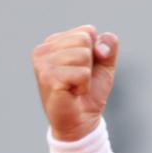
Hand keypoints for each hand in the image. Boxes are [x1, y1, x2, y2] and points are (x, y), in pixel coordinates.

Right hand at [31, 24, 118, 140]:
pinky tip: (72, 93)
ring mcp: (43, 63)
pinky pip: (82, 73)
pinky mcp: (48, 78)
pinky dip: (84, 86)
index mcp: (54, 42)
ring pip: (83, 55)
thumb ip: (108, 46)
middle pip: (84, 40)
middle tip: (80, 79)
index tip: (86, 68)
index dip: (96, 52)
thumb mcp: (105, 65)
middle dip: (91, 63)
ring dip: (87, 76)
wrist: (81, 121)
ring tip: (75, 86)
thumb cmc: (89, 92)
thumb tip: (100, 46)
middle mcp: (43, 49)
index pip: (87, 31)